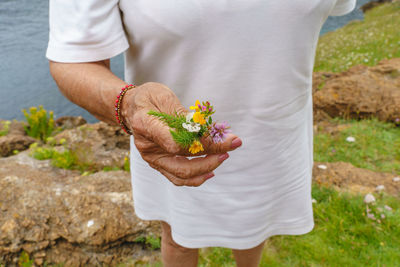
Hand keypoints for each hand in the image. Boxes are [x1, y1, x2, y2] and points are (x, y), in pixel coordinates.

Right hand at [121, 82, 241, 186]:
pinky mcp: (157, 164)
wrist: (130, 108)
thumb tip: (204, 129)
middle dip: (211, 156)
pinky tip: (210, 171)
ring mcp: (152, 158)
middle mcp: (147, 146)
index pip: (178, 142)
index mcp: (145, 124)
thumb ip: (182, 114)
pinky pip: (177, 177)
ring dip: (205, 169)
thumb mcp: (163, 96)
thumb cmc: (148, 99)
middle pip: (182, 162)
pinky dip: (195, 178)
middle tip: (231, 146)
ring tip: (223, 156)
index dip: (204, 143)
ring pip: (180, 175)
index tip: (226, 138)